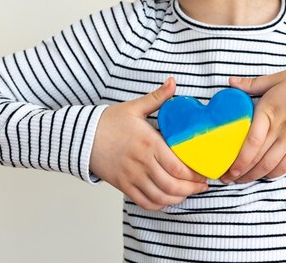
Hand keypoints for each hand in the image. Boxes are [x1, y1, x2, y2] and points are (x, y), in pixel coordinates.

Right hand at [90, 77, 207, 210]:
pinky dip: (159, 204)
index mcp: (149, 143)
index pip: (178, 167)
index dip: (194, 175)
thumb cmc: (109, 122)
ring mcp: (132, 177)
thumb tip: (173, 81)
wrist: (81, 136)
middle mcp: (142, 163)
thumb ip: (158, 97)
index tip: (204, 173)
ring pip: (160, 197)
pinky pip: (145, 202)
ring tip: (188, 192)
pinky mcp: (123, 186)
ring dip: (177, 198)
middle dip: (192, 189)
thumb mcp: (135, 107)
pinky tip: (167, 199)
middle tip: (202, 186)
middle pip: (173, 185)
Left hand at [220, 65, 285, 183]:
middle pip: (258, 157)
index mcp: (269, 110)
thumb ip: (252, 83)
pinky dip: (274, 173)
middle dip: (240, 172)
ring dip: (254, 176)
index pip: (252, 141)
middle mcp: (280, 128)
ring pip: (270, 164)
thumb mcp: (278, 78)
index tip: (227, 169)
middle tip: (227, 179)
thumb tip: (231, 82)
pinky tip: (264, 176)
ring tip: (241, 180)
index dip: (239, 159)